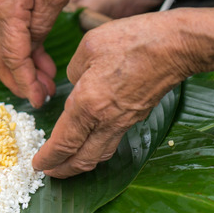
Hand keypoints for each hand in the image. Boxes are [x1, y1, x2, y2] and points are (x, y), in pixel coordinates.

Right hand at [0, 0, 74, 107]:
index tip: (38, 99)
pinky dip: (21, 52)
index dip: (25, 81)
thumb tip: (32, 55)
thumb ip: (41, 28)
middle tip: (40, 98)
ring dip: (21, 69)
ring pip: (1, 49)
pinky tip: (40, 62)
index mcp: (4, 6)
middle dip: (19, 81)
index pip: (12, 55)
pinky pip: (6, 36)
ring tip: (45, 83)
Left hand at [34, 8, 213, 177]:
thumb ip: (73, 71)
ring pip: (100, 155)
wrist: (177, 46)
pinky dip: (96, 149)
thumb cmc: (132, 39)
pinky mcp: (137, 116)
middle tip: (48, 173)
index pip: (63, 143)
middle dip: (63, 170)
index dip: (48, 158)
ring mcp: (125, 121)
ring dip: (80, 164)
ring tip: (66, 164)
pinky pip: (112, 141)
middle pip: (82, 160)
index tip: (37, 165)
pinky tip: (89, 142)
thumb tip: (75, 85)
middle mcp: (106, 120)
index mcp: (88, 103)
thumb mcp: (88, 47)